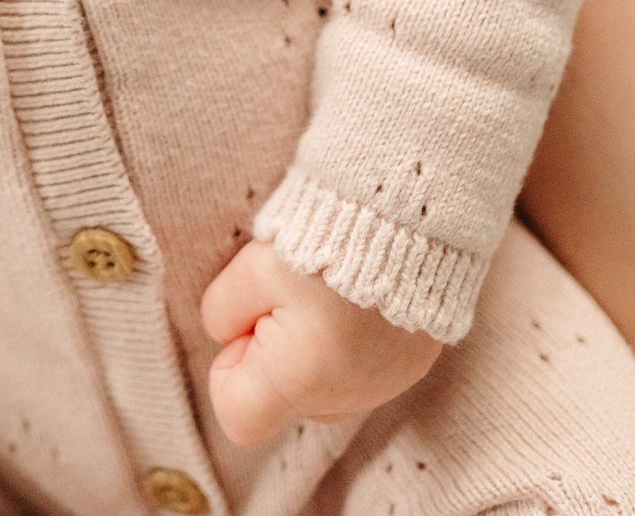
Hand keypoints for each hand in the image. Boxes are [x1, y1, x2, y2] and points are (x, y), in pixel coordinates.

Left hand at [200, 238, 440, 443]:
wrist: (407, 216)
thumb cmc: (324, 241)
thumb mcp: (252, 268)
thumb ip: (223, 311)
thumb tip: (228, 334)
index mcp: (300, 382)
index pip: (237, 418)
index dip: (229, 368)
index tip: (253, 317)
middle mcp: (347, 399)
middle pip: (284, 398)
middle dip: (274, 353)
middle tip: (291, 295)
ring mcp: (385, 386)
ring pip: (321, 383)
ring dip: (312, 347)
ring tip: (328, 290)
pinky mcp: (412, 366)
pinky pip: (360, 369)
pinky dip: (350, 340)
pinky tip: (356, 296)